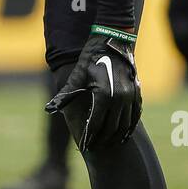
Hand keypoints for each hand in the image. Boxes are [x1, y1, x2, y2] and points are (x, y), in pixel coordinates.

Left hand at [46, 31, 141, 151]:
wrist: (113, 41)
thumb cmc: (92, 58)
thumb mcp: (78, 75)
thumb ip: (66, 94)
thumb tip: (49, 108)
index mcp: (103, 95)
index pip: (96, 123)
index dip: (90, 137)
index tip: (85, 146)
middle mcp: (120, 98)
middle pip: (111, 127)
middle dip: (102, 140)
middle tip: (95, 147)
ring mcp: (131, 96)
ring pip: (125, 124)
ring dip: (116, 136)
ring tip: (108, 144)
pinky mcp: (138, 93)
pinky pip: (135, 116)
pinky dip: (129, 127)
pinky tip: (123, 134)